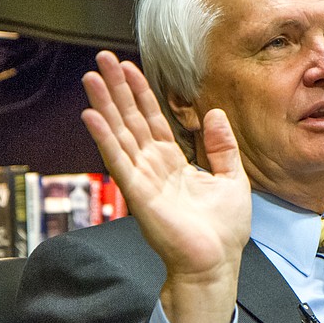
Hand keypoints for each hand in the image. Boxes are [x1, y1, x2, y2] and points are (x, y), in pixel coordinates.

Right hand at [81, 51, 251, 322]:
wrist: (217, 262)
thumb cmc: (224, 229)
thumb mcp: (232, 178)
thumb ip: (222, 146)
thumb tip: (215, 114)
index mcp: (175, 163)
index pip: (153, 121)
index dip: (141, 94)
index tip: (129, 68)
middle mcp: (154, 167)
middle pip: (132, 121)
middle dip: (117, 90)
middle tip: (102, 60)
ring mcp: (144, 179)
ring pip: (121, 134)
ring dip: (105, 105)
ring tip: (91, 77)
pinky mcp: (139, 194)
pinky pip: (119, 161)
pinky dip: (105, 138)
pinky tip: (92, 115)